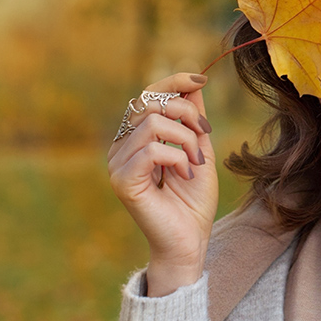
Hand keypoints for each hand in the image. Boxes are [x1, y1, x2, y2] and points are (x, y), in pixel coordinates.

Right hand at [107, 73, 217, 295]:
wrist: (190, 241)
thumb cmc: (193, 200)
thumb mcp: (200, 148)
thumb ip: (193, 117)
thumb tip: (194, 80)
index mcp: (136, 137)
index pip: (148, 94)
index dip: (174, 80)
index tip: (201, 80)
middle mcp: (121, 146)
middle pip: (151, 102)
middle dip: (187, 114)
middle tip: (203, 140)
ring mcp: (117, 163)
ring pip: (154, 123)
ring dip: (186, 140)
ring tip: (195, 162)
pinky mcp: (122, 180)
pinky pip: (152, 150)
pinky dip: (177, 158)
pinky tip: (184, 174)